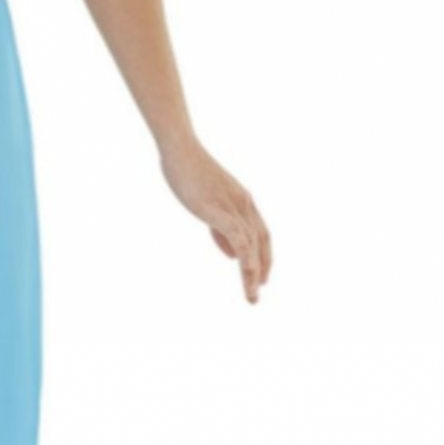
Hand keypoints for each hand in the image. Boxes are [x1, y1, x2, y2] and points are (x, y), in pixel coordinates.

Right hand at [157, 131, 272, 302]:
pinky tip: (246, 273)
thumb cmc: (188, 172)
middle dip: (261, 270)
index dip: (264, 257)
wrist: (179, 149)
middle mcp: (244, 204)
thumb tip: (232, 254)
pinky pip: (237, 236)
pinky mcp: (217, 208)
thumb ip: (221, 229)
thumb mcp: (207, 203)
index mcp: (243, 202)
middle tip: (256, 296)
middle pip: (260, 242)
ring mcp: (232, 205)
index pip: (261, 234)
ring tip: (251, 295)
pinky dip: (245, 256)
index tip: (261, 278)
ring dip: (252, 273)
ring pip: (250, 245)